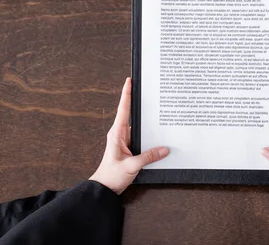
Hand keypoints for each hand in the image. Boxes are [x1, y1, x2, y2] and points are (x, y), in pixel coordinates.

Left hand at [90, 78, 168, 193]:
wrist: (105, 188)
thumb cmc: (111, 176)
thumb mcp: (131, 166)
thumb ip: (148, 157)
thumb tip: (164, 149)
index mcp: (117, 133)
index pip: (123, 109)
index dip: (126, 94)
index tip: (129, 81)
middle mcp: (120, 134)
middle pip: (131, 113)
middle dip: (139, 101)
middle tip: (148, 88)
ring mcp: (125, 140)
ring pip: (138, 125)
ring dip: (146, 119)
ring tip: (157, 108)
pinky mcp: (129, 147)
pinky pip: (141, 136)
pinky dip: (148, 133)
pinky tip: (157, 132)